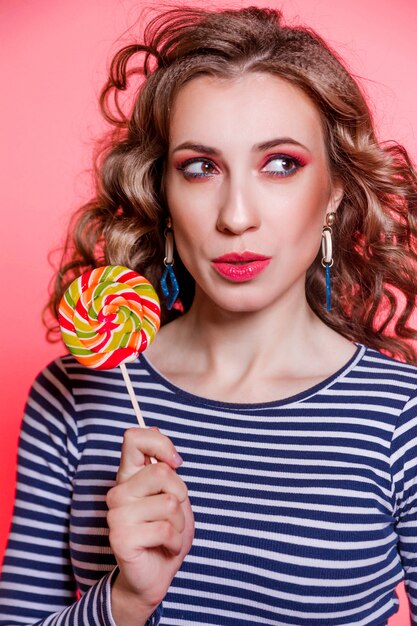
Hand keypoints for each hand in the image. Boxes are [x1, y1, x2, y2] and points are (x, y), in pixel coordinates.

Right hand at [107, 428, 194, 621]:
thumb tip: (153, 425)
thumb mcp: (172, 493)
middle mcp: (118, 491)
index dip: (161, 443)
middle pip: (161, 472)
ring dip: (180, 522)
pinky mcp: (121, 538)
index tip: (175, 462)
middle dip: (181, 494)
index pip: (134, 438)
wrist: (157, 574)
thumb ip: (162, 463)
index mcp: (129, 475)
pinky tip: (165, 547)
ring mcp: (116, 515)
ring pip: (168, 503)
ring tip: (169, 532)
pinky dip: (175, 542)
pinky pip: (166, 529)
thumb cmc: (166, 531)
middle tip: (174, 513)